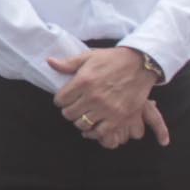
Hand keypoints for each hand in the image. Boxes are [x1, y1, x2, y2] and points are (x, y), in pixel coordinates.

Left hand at [49, 47, 169, 147]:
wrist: (140, 65)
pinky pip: (100, 133)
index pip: (60, 100)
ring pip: (82, 124)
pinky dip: (94, 132)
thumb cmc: (113, 59)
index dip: (60, 100)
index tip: (65, 98)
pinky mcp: (119, 118)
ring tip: (84, 115)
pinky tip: (93, 125)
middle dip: (69, 110)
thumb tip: (50, 62)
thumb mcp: (89, 56)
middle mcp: (93, 97)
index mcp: (84, 81)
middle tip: (75, 106)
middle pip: (69, 114)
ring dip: (80, 121)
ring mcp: (106, 109)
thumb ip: (68, 63)